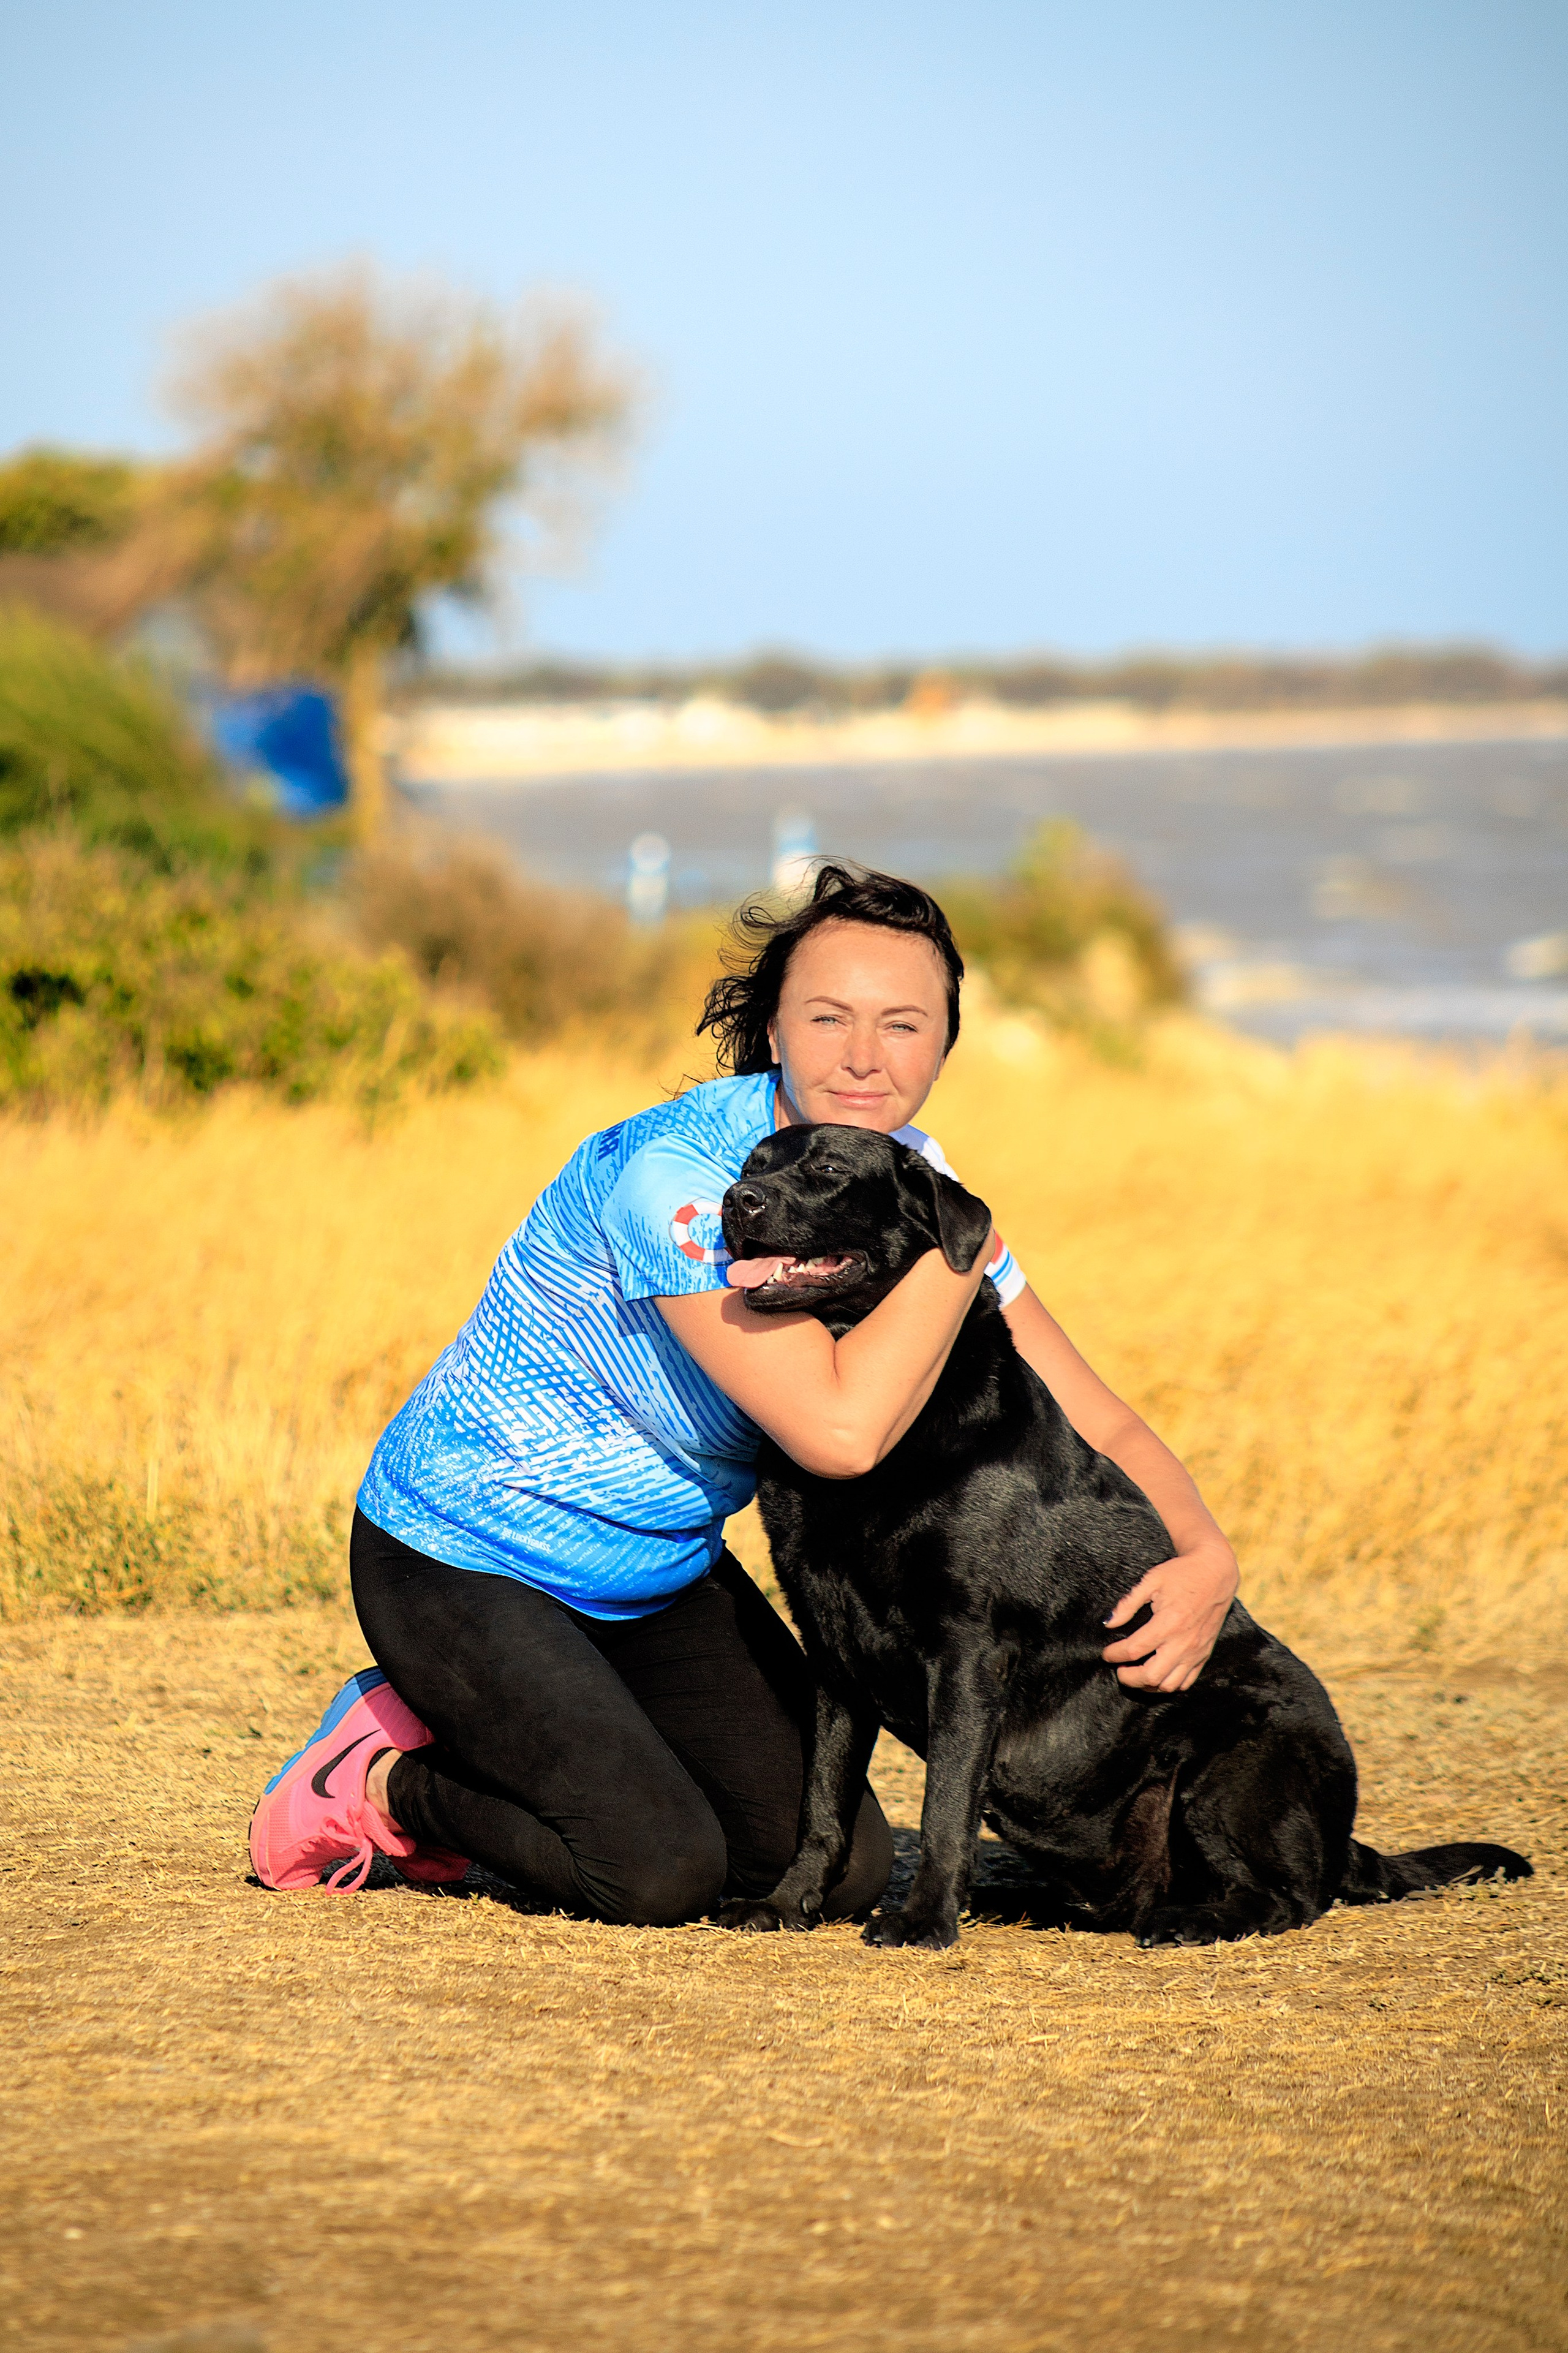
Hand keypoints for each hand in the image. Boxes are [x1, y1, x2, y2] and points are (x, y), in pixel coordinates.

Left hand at [1102, 1542, 1238, 1692]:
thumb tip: (1108, 1623)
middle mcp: (1183, 1642)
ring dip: (1148, 1685)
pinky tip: (1157, 1674)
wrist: (1216, 1573)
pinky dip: (1169, 1684)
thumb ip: (1128, 1603)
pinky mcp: (1204, 1655)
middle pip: (1150, 1676)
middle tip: (1119, 1669)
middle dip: (1128, 1677)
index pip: (1134, 1650)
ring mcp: (1195, 1652)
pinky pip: (1186, 1682)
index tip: (1106, 1654)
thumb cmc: (1182, 1574)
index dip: (1114, 1655)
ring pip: (1169, 1685)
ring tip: (1136, 1674)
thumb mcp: (1152, 1580)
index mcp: (1168, 1623)